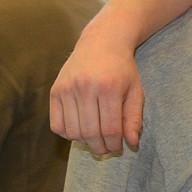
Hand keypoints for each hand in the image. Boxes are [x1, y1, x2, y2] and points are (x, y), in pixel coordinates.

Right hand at [49, 30, 144, 156]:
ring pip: (73, 132)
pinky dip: (67, 134)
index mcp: (108, 87)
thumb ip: (134, 118)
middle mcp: (85, 87)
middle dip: (100, 147)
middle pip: (90, 133)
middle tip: (106, 148)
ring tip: (94, 140)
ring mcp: (67, 88)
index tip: (118, 147)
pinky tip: (79, 130)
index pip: (110, 129)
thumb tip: (131, 143)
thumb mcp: (136, 90)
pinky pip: (57, 125)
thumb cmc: (121, 69)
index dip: (115, 144)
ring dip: (85, 143)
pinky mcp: (55, 90)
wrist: (101, 43)